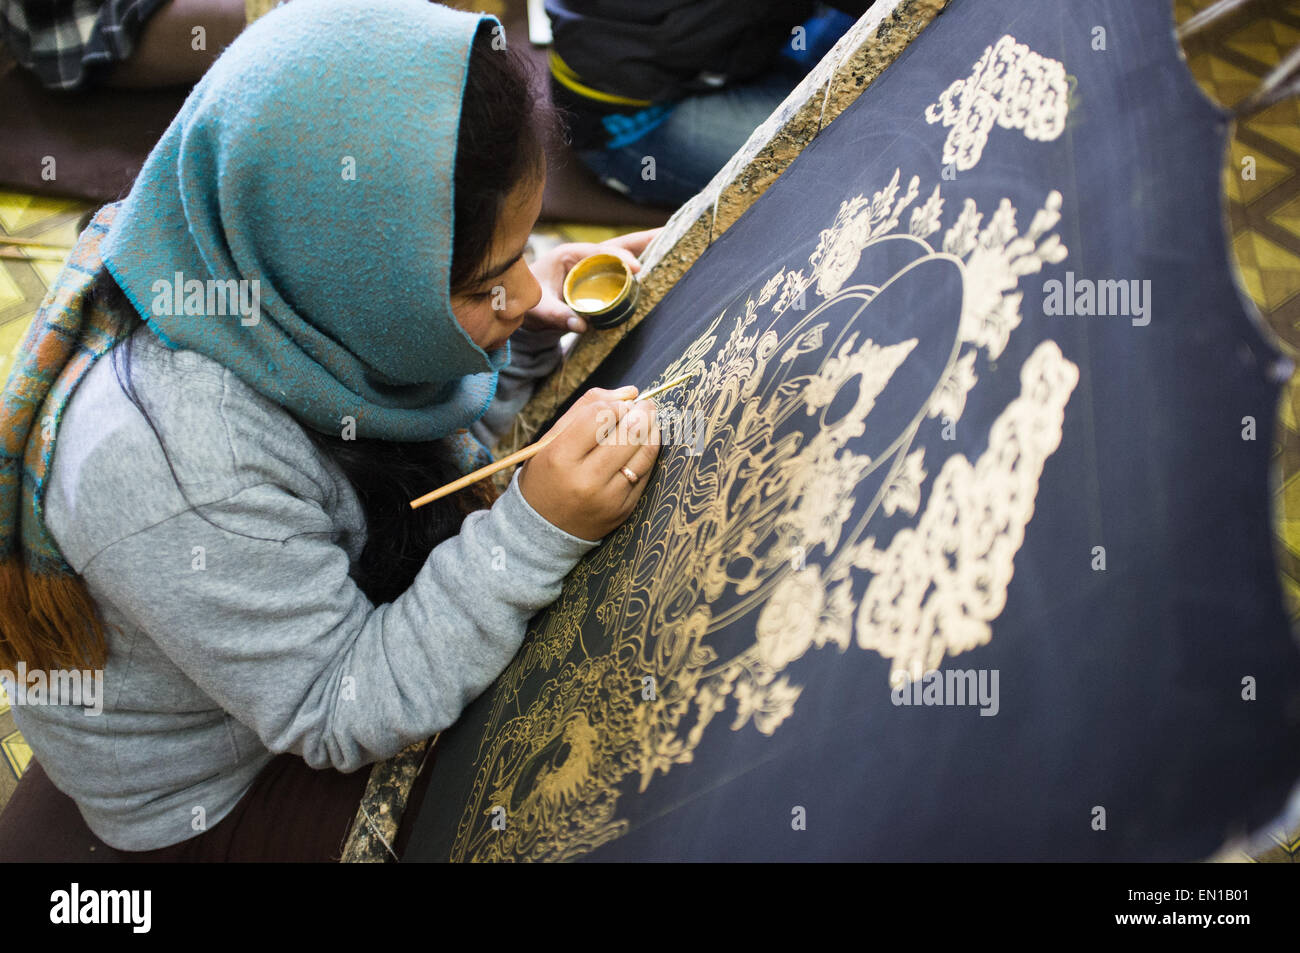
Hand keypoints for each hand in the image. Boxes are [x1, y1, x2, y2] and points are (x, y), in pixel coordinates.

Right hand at [518, 385, 661, 541]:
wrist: (542, 529)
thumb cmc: (547, 475)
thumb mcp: (551, 440)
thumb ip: (586, 409)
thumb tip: (630, 392)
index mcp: (560, 458)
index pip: (599, 417)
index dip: (615, 405)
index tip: (619, 405)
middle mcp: (585, 480)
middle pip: (628, 433)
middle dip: (642, 412)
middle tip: (645, 405)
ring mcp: (608, 498)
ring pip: (644, 453)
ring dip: (652, 430)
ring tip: (648, 420)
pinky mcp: (624, 510)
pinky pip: (646, 473)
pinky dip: (649, 453)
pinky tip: (644, 444)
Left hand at [521, 228, 663, 336]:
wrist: (522, 303)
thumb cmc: (528, 302)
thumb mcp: (538, 309)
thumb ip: (556, 316)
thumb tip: (580, 325)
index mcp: (570, 255)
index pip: (600, 252)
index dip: (620, 258)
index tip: (637, 269)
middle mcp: (584, 256)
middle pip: (619, 245)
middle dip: (643, 241)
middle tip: (669, 235)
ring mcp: (593, 265)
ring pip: (623, 253)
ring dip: (646, 249)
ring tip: (673, 242)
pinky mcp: (598, 276)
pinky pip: (622, 268)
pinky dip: (640, 265)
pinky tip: (660, 265)